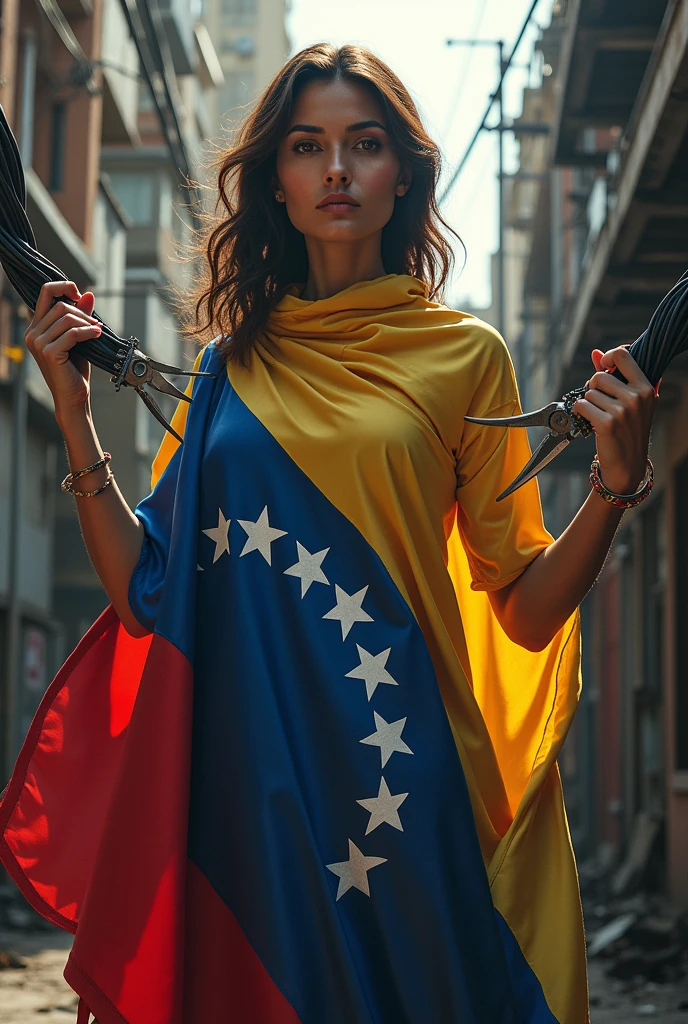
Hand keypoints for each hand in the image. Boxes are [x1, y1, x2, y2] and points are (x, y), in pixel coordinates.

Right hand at [24, 280, 102, 420]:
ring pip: (67, 317)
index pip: (45, 292)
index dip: (64, 287)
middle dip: (83, 312)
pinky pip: (72, 333)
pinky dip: (88, 332)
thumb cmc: (75, 369)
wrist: (74, 397)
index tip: (79, 295)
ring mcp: (38, 343)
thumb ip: (81, 316)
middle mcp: (32, 333)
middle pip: (60, 305)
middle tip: (95, 324)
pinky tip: (97, 335)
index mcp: (36, 327)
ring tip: (97, 331)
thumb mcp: (78, 338)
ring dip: (87, 323)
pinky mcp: (49, 352)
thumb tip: (88, 294)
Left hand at [572, 345, 658, 494]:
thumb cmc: (628, 431)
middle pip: (599, 376)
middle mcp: (637, 397)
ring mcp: (623, 410)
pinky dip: (580, 413)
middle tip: (599, 403)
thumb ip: (614, 375)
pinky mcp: (607, 423)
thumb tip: (596, 353)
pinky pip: (581, 406)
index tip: (604, 367)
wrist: (628, 465)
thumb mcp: (631, 402)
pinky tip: (589, 422)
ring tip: (599, 416)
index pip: (623, 355)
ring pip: (589, 393)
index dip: (608, 358)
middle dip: (593, 388)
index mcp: (646, 387)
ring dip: (588, 404)